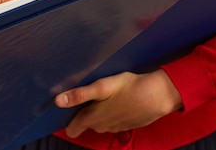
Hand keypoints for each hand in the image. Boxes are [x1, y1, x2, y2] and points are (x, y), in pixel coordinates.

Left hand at [54, 70, 182, 137]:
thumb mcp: (103, 86)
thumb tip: (58, 101)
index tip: (66, 110)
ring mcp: (116, 127)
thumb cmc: (130, 87)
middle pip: (87, 124)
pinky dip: (113, 115)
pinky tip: (119, 102)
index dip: (68, 121)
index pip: (73, 128)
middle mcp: (103, 126)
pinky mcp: (128, 125)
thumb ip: (80, 94)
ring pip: (101, 124)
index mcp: (93, 118)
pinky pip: (114, 122)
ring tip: (104, 98)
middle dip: (84, 114)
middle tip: (88, 97)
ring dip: (99, 114)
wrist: (158, 95)